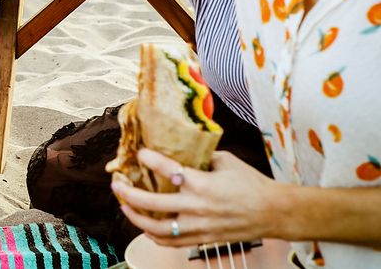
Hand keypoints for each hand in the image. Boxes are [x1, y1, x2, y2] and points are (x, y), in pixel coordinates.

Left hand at [111, 148, 281, 245]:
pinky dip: (153, 234)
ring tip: (124, 204)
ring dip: (135, 216)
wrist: (273, 213)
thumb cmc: (251, 184)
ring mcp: (198, 226)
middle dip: (128, 192)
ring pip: (156, 228)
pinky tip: (144, 225)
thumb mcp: (225, 161)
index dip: (149, 159)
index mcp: (203, 184)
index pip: (168, 170)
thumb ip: (201, 156)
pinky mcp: (202, 239)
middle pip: (151, 203)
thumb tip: (182, 148)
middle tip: (117, 182)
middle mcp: (197, 207)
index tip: (139, 153)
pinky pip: (171, 242)